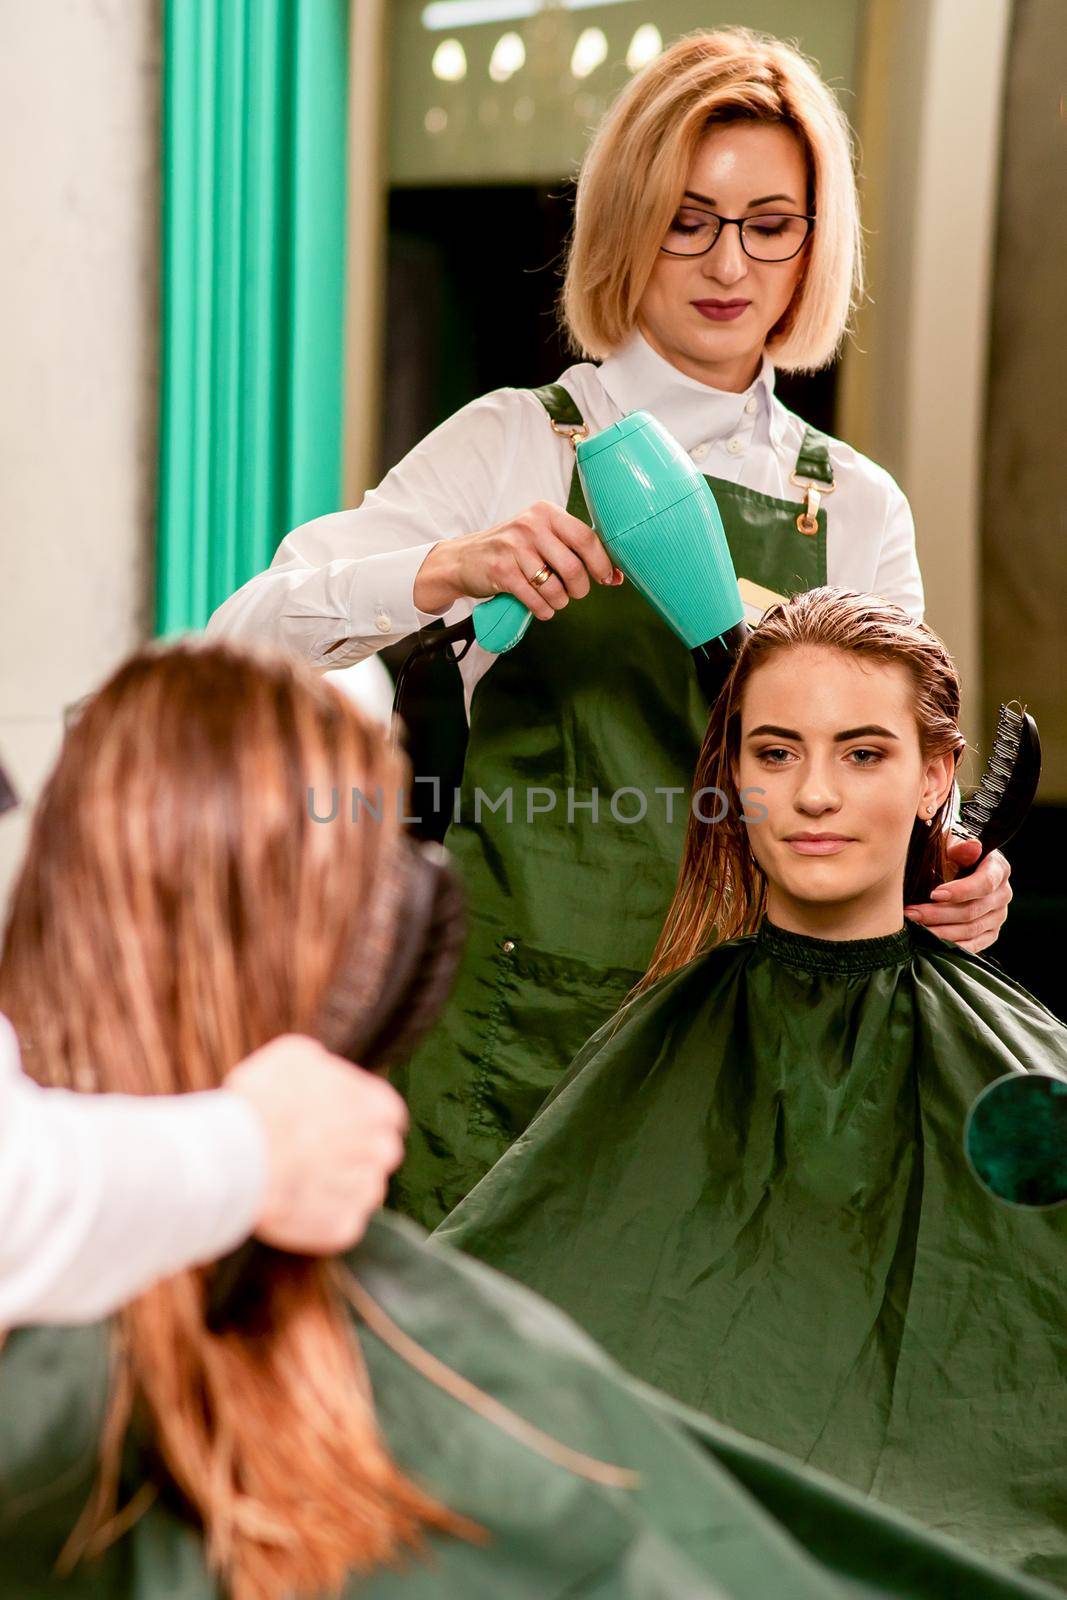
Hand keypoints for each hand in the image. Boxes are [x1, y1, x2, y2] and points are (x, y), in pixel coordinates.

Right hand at [226, 1036, 407, 1253]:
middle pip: (378, 1154)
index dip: (360, 1120)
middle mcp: (383, 1151)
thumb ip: (324, 1069)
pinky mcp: (343, 1229)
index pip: (387, 1116)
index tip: (336, 1124)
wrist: (233, 1158)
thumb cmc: (260, 1101)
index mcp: (379, 1108)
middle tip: (314, 1153)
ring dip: (338, 1186)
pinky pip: (340, 1222)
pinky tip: (294, 1204)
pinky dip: (320, 1217)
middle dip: (353, 1154)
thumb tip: (327, 1078)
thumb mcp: (293, 1056)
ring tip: (299, 1180)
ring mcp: (364, 1193)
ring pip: (362, 1191)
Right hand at [412, 501, 622, 620]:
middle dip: (580, 589)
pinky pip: (535, 600)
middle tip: (574, 593)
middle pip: (574, 567)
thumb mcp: (539, 535)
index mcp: (546, 512)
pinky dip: (544, 610)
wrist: (464, 558)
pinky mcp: (501, 571)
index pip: (587, 537)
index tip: (608, 579)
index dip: (603, 563)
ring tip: (553, 600)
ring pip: (555, 588)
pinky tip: (541, 608)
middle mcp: (531, 525)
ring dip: (560, 602)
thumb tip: (616, 573)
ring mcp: (514, 547)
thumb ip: (572, 546)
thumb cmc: (512, 550)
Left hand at [904, 839, 1011, 952]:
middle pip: (973, 910)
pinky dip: (951, 945)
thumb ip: (960, 847)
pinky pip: (973, 946)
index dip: (960, 891)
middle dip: (938, 914)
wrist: (953, 869)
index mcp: (998, 869)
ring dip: (940, 931)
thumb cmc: (950, 854)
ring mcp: (998, 916)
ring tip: (915, 927)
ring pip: (970, 930)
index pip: (984, 884)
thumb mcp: (952, 844)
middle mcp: (1003, 894)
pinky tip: (930, 942)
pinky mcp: (990, 934)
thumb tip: (973, 846)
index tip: (934, 894)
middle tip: (912, 913)